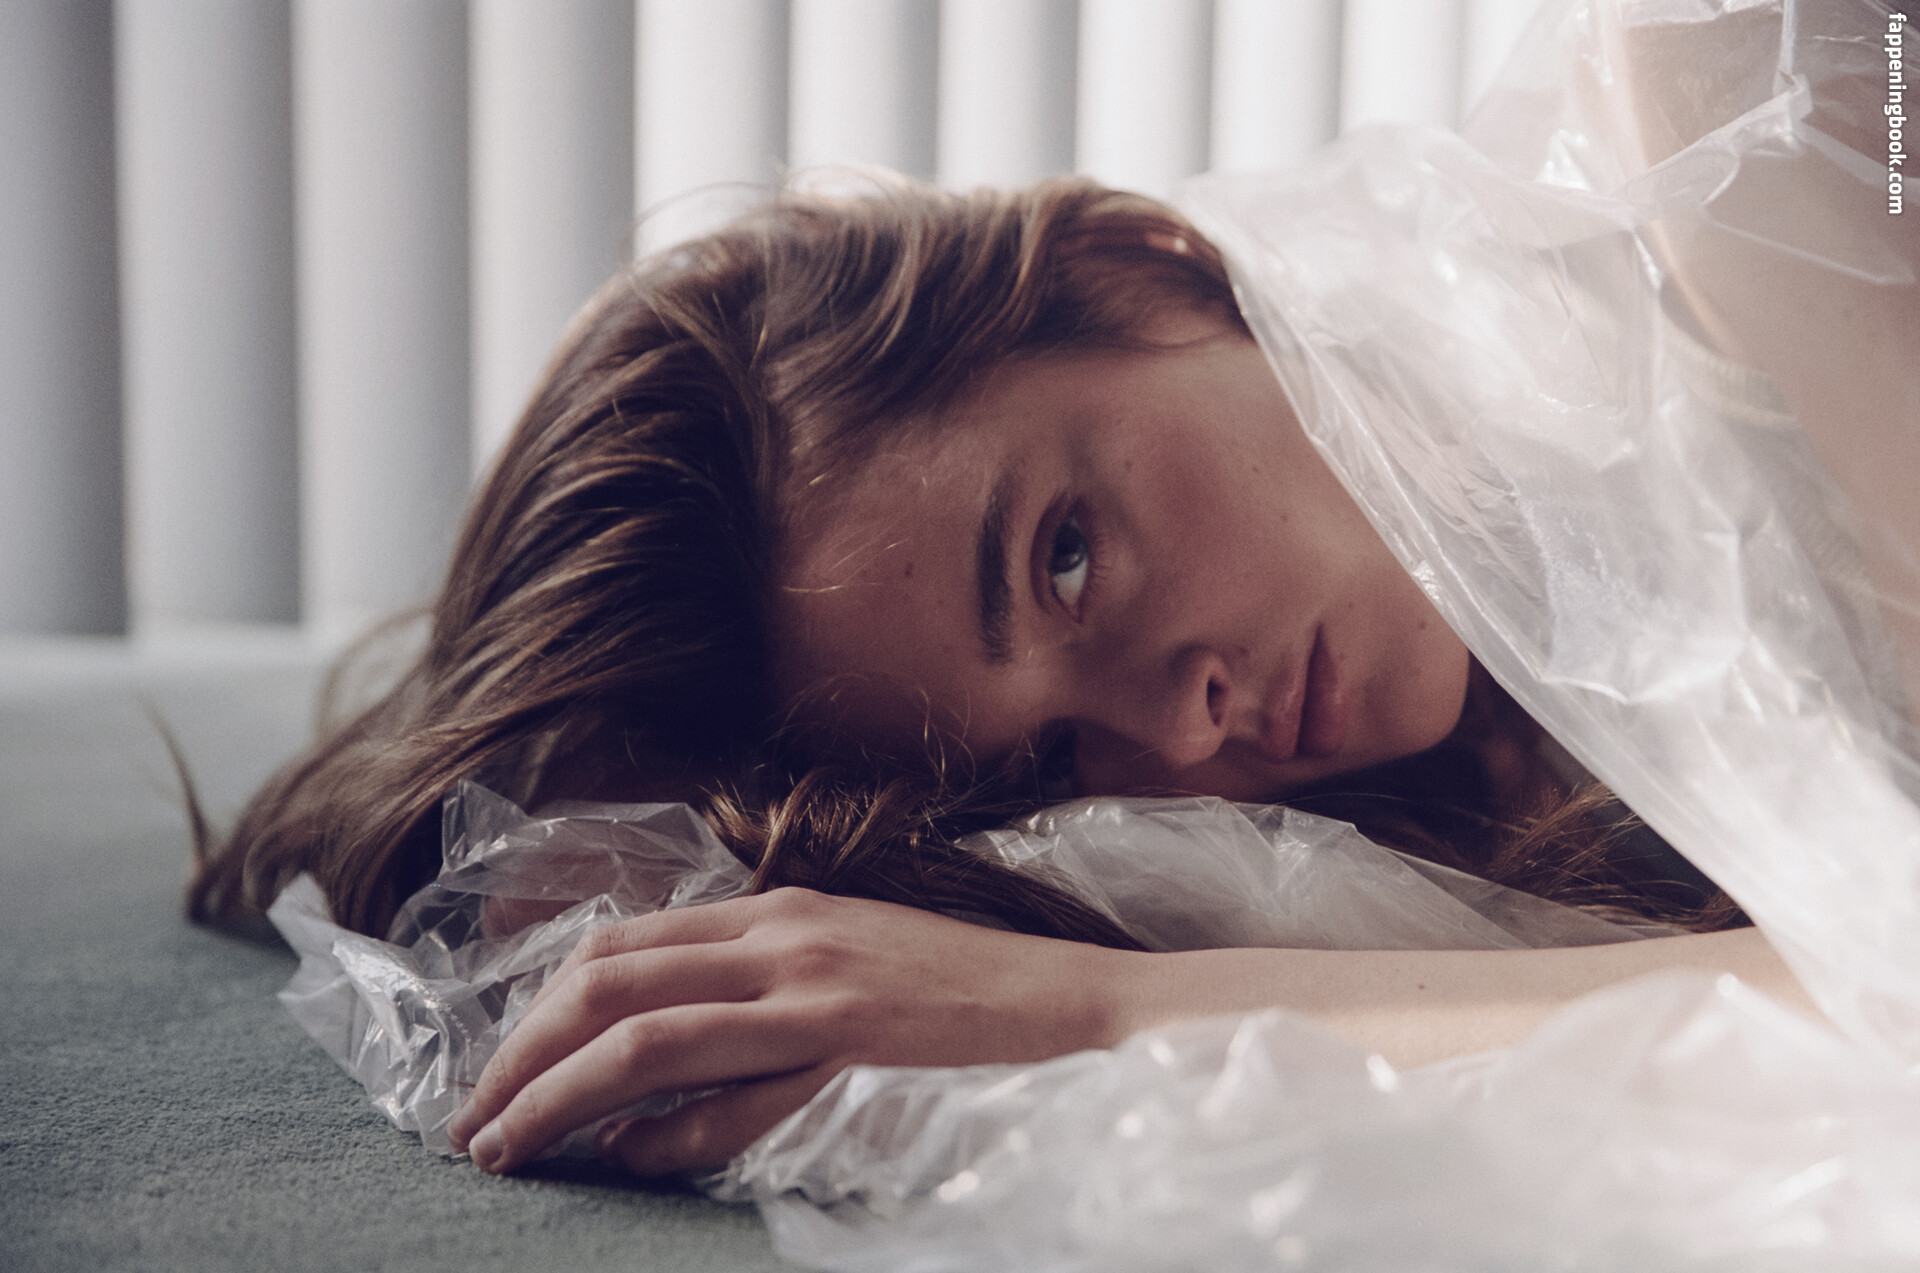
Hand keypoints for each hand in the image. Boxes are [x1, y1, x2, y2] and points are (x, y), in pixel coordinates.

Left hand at [445, 887, 1131, 1175]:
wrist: (1076, 1001)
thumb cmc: (967, 998)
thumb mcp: (849, 974)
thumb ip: (760, 1008)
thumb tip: (656, 1079)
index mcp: (775, 912)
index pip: (620, 945)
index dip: (540, 1006)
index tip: (502, 1066)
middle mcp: (779, 933)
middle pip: (604, 977)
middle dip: (519, 1050)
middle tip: (473, 1117)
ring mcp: (810, 980)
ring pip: (641, 1027)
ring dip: (553, 1089)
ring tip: (502, 1144)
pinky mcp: (845, 1033)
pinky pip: (723, 1084)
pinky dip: (657, 1127)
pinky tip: (621, 1157)